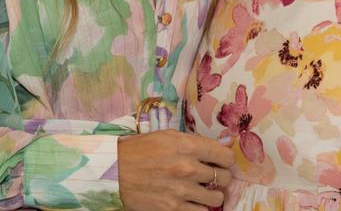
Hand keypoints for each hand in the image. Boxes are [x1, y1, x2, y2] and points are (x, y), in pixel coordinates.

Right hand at [118, 130, 232, 210]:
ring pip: (216, 198)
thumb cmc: (140, 150)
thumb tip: (220, 145)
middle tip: (212, 177)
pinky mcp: (173, 209)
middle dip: (221, 177)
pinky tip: (191, 201)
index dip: (225, 160)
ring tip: (203, 191)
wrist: (114, 171)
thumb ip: (193, 142)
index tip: (221, 162)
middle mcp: (188, 168)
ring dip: (212, 194)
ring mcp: (181, 191)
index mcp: (187, 146)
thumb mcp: (167, 136)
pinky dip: (199, 207)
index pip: (225, 156)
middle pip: (224, 177)